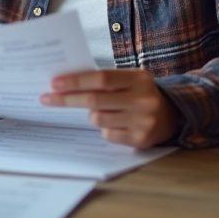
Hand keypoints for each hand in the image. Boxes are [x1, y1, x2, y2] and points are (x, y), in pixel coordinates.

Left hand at [40, 69, 180, 148]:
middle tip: (47, 98)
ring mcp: (143, 121)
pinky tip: (115, 123)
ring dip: (91, 115)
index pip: (101, 78)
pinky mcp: (141, 139)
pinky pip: (107, 134)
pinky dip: (104, 128)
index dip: (76, 81)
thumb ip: (105, 80)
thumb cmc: (139, 93)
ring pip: (98, 119)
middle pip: (95, 100)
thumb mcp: (129, 80)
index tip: (54, 83)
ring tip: (100, 110)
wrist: (171, 115)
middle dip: (67, 99)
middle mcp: (143, 99)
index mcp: (139, 78)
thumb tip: (66, 83)